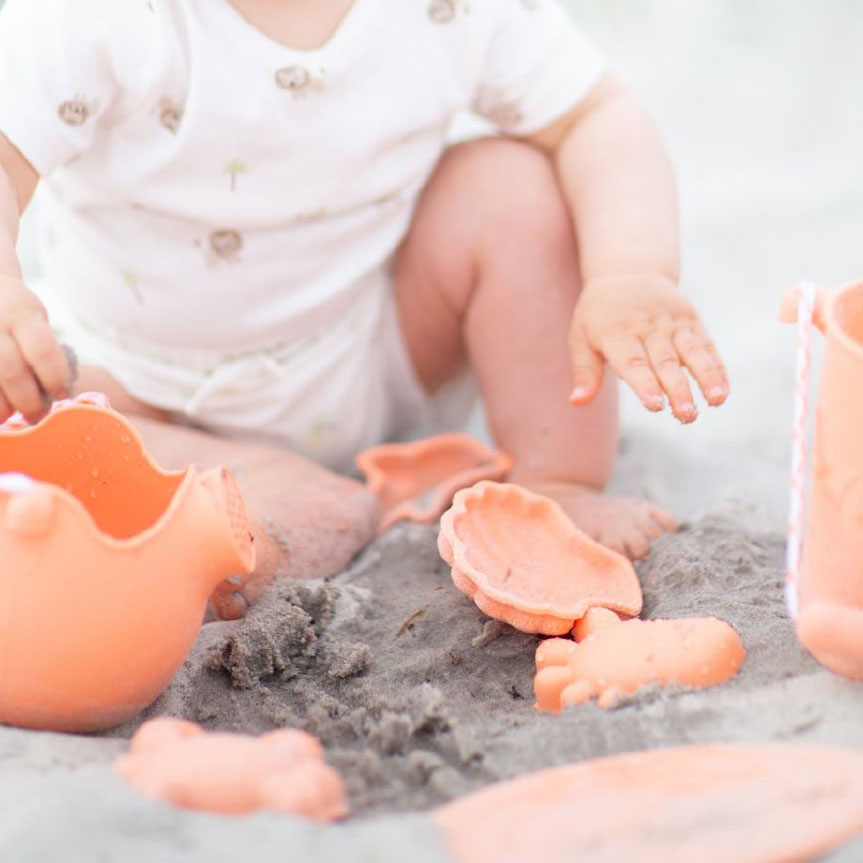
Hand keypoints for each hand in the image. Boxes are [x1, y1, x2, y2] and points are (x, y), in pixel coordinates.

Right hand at [0, 275, 70, 422]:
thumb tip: (53, 393)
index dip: (55, 378)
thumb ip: (41, 348)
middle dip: (27, 401)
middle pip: (11, 372)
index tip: (62, 394)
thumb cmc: (13, 310)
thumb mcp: (32, 316)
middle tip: (35, 416)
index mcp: (21, 313)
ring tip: (8, 415)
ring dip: (1, 407)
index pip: (42, 351)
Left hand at [568, 274, 728, 422]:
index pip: (632, 362)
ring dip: (705, 377)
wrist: (628, 271)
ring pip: (692, 352)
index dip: (644, 384)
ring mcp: (672, 324)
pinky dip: (717, 368)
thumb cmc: (599, 314)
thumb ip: (584, 372)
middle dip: (678, 390)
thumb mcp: (581, 338)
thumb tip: (577, 402)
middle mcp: (647, 328)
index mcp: (617, 334)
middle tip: (687, 415)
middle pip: (665, 362)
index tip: (655, 406)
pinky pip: (706, 346)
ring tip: (715, 401)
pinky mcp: (691, 321)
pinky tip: (724, 391)